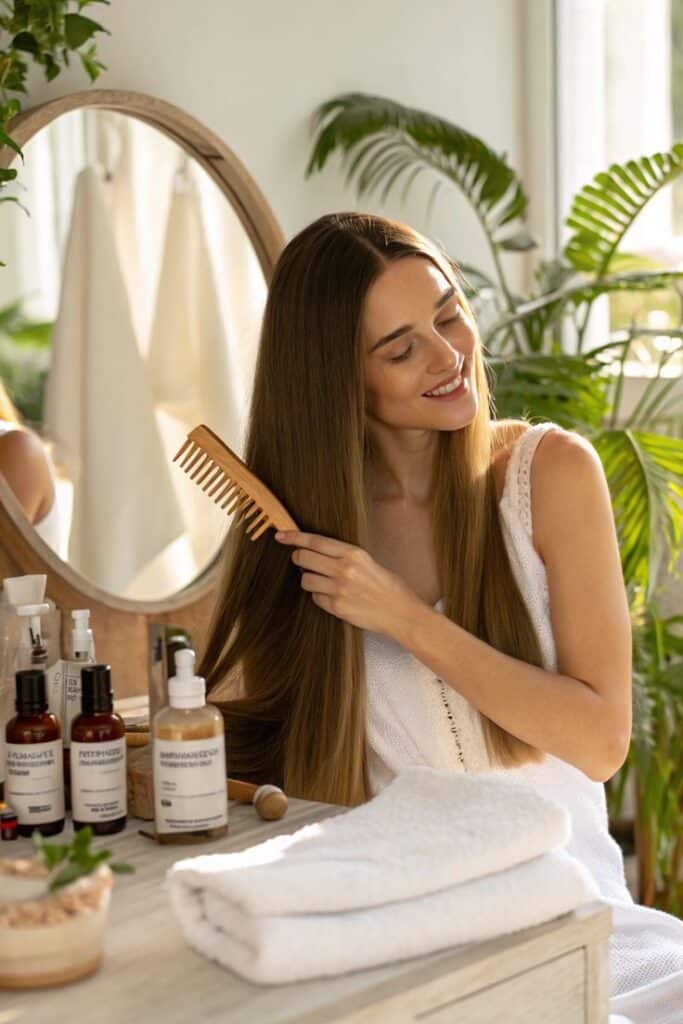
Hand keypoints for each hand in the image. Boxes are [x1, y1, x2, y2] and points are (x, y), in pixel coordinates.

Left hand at [274, 529, 421, 636]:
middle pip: (304, 558)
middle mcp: (344, 569)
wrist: (401, 612)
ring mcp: (339, 589)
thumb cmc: (388, 586)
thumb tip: (314, 552)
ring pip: (306, 579)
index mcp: (353, 554)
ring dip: (309, 579)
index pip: (315, 541)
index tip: (281, 535)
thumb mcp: (368, 561)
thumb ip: (343, 556)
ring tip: (323, 581)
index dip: (294, 537)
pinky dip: (319, 596)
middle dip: (298, 558)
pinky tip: (333, 596)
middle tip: (301, 560)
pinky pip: (315, 598)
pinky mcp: (337, 607)